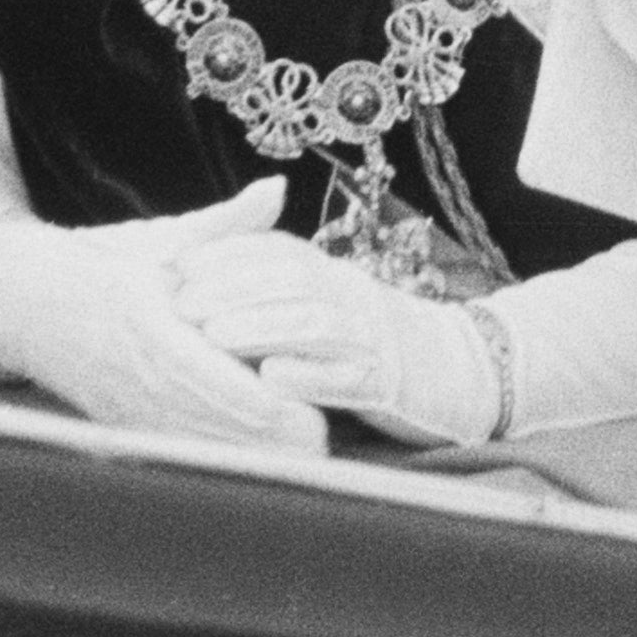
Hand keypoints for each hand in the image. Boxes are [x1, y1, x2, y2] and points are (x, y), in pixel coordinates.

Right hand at [0, 180, 330, 453]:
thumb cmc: (101, 266)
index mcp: (163, 339)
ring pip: (229, 467)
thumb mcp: (163, 240)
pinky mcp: (138, 439)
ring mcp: (143, 424)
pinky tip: (257, 425)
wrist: (24, 306)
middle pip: (251, 454)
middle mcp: (151, 395)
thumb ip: (227, 223)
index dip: (298, 409)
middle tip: (325, 402)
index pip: (247, 403)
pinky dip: (237, 453)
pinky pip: (202, 462)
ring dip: (271, 451)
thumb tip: (277, 188)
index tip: (329, 384)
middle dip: (297, 438)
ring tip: (301, 413)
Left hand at [168, 224, 501, 444]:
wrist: (460, 370)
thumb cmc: (373, 342)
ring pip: (315, 324)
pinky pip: (348, 378)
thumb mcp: (326, 303)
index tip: (176, 267)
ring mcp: (373, 340)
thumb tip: (201, 280)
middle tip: (181, 306)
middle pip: (291, 281)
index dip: (225, 255)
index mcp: (334, 275)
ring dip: (261, 327)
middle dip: (231, 288)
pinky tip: (272, 379)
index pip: (276, 251)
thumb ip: (275, 290)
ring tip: (214, 338)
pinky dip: (308, 376)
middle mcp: (354, 297)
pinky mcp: (390, 385)